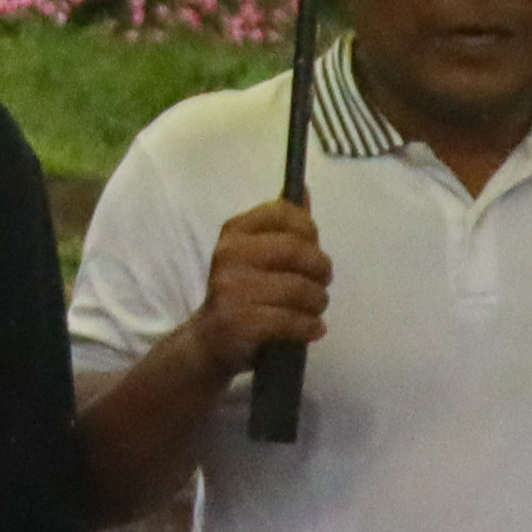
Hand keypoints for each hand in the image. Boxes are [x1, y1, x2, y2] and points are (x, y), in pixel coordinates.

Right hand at [190, 197, 331, 373]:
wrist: (210, 341)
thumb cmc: (242, 292)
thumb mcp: (255, 253)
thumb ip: (281, 225)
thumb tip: (304, 190)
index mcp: (234, 232)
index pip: (283, 213)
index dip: (309, 230)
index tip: (313, 248)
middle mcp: (229, 255)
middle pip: (297, 251)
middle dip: (321, 269)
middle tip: (322, 283)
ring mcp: (233, 289)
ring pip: (300, 289)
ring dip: (318, 302)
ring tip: (315, 309)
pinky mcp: (241, 321)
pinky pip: (294, 320)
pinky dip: (310, 326)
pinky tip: (313, 328)